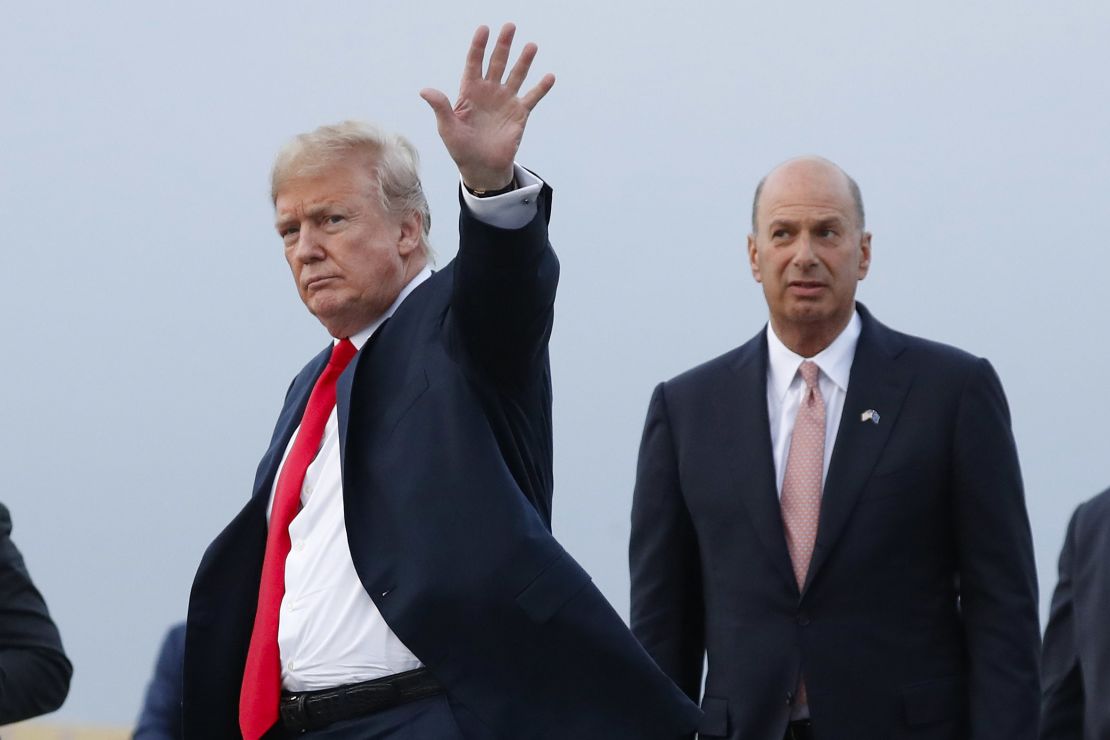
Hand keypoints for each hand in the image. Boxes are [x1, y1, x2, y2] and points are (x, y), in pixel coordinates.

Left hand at [420, 23, 554, 191]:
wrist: (481, 168)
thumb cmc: (461, 148)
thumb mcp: (447, 128)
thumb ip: (440, 107)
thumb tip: (425, 90)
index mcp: (469, 92)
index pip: (474, 63)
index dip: (478, 46)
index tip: (484, 29)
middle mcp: (489, 92)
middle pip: (497, 63)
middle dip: (503, 45)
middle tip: (510, 26)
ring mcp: (505, 101)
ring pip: (516, 75)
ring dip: (524, 61)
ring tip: (531, 46)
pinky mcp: (519, 114)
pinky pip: (532, 98)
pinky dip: (541, 88)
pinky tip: (549, 76)